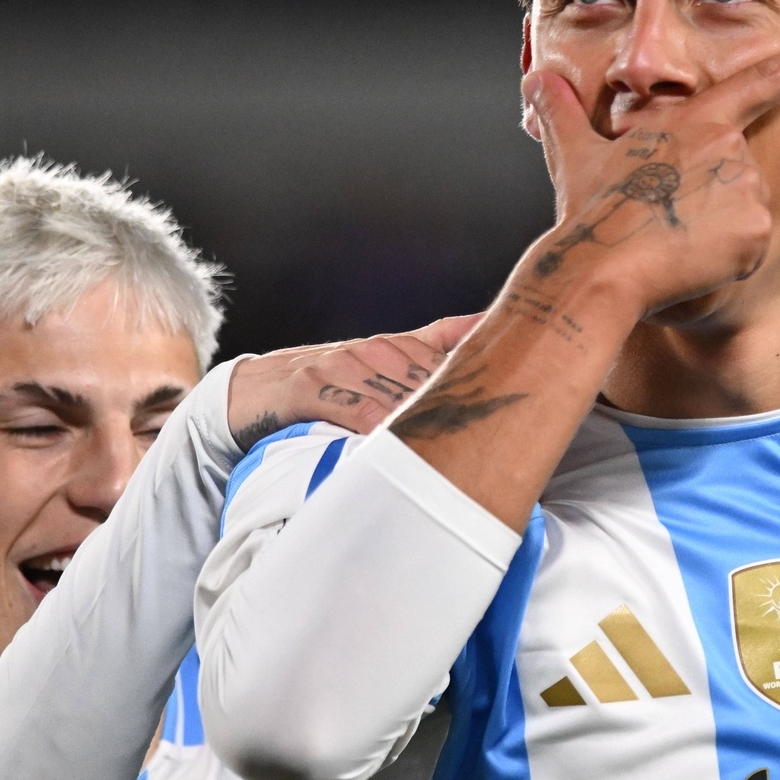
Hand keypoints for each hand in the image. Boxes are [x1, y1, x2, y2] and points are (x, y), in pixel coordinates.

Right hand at [226, 314, 482, 449]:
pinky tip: (404, 449)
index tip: (522, 405)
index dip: (485, 388)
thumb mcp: (385, 360)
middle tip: (498, 442)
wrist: (257, 388)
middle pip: (434, 384)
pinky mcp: (312, 387)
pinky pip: (359, 412)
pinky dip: (384, 432)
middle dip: (464, 412)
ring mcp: (343, 366)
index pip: (454, 365)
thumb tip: (489, 325)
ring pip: (401, 399)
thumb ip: (438, 342)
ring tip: (464, 455)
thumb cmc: (331, 383)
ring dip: (431, 427)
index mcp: (399, 347)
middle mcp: (375, 350)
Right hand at [521, 29, 779, 316]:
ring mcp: (748, 189)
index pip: (763, 80)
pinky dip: (724, 261)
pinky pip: (749, 248)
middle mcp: (732, 148)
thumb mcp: (574, 155)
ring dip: (715, 230)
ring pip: (743, 212)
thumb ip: (563, 114)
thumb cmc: (588, 211)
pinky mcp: (756, 232)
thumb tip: (536, 81)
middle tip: (664, 218)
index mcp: (696, 120)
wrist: (601, 269)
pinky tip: (691, 262)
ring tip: (672, 239)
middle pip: (737, 171)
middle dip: (709, 198)